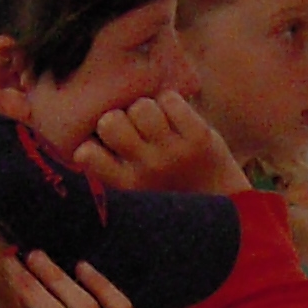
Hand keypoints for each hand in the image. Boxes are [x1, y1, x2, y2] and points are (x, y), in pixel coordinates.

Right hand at [75, 93, 244, 193]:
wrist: (226, 208)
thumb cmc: (170, 193)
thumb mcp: (138, 193)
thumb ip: (112, 169)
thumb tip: (81, 139)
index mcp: (127, 186)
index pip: (87, 154)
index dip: (91, 144)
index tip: (105, 150)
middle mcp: (148, 169)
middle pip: (110, 121)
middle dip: (118, 118)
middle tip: (134, 131)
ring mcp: (175, 152)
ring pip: (141, 106)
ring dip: (146, 109)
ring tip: (156, 124)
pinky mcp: (200, 136)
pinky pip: (170, 99)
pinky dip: (170, 103)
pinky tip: (175, 118)